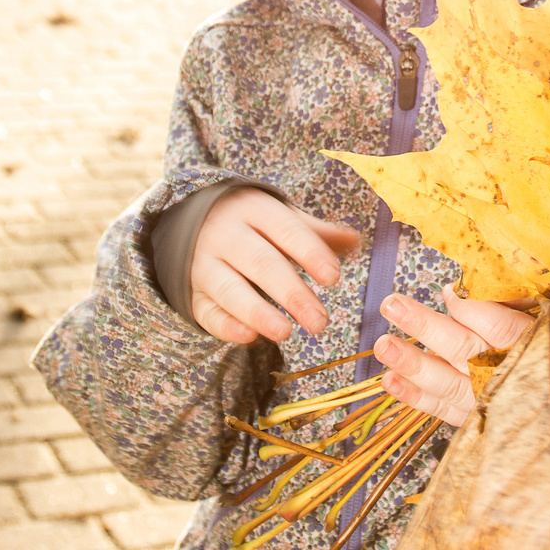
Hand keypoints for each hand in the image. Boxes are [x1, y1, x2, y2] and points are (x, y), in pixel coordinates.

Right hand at [188, 187, 360, 343]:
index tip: (333, 278)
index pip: (286, 230)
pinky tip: (249, 338)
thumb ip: (317, 234)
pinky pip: (206, 311)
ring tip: (285, 332)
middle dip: (291, 293)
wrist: (194, 222)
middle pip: (260, 262)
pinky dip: (226, 326)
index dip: (310, 253)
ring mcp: (205, 265)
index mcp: (256, 211)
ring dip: (257, 312)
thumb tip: (356, 241)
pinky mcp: (193, 293)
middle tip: (319, 322)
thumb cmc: (254, 224)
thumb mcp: (282, 218)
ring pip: (230, 288)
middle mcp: (228, 235)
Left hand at [374, 285, 532, 426]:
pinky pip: (443, 409)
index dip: (469, 308)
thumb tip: (466, 292)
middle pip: (464, 349)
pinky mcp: (475, 419)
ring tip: (383, 345)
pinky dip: (415, 397)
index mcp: (535, 349)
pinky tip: (390, 380)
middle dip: (425, 326)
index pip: (499, 326)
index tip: (446, 291)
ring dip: (412, 363)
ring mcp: (490, 403)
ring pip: (447, 382)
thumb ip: (516, 309)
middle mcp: (509, 378)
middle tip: (392, 305)